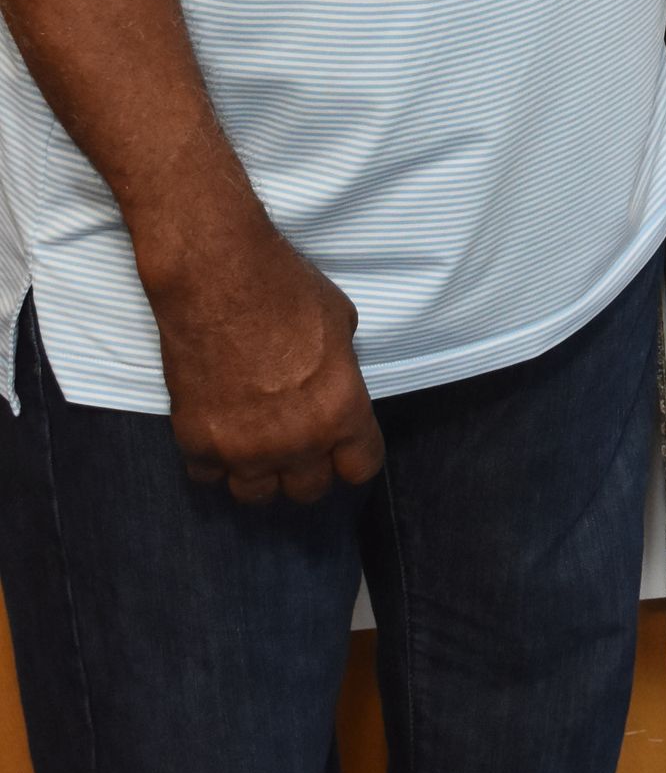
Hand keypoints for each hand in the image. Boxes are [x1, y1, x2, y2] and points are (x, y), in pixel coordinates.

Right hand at [139, 214, 385, 503]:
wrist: (217, 276)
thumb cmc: (286, 288)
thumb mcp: (340, 324)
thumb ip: (338, 371)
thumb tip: (331, 384)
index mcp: (340, 411)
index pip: (362, 469)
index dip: (354, 456)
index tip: (345, 448)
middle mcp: (296, 442)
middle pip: (310, 491)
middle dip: (308, 469)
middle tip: (298, 443)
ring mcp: (243, 448)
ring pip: (257, 496)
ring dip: (261, 474)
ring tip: (257, 446)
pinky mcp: (197, 442)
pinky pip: (209, 477)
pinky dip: (214, 461)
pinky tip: (218, 434)